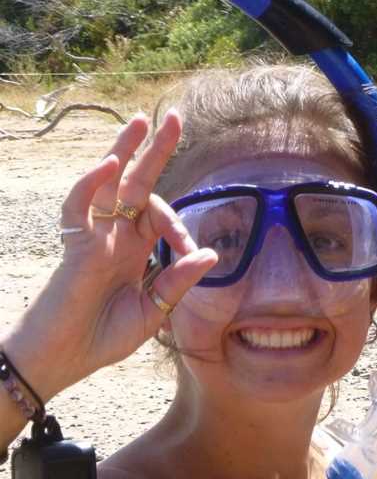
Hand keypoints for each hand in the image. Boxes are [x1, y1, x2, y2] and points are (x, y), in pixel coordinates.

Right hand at [4, 111, 216, 400]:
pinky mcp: (74, 245)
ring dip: (124, 150)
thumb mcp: (154, 311)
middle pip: (138, 184)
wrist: (64, 360)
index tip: (190, 252)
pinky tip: (110, 163)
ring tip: (142, 120)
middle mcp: (116, 235)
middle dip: (156, 152)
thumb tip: (211, 253)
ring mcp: (95, 236)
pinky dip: (91, 184)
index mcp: (136, 248)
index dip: (180, 228)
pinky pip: (78, 207)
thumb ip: (178, 281)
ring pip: (109, 182)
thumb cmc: (103, 337)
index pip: (161, 217)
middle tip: (175, 118)